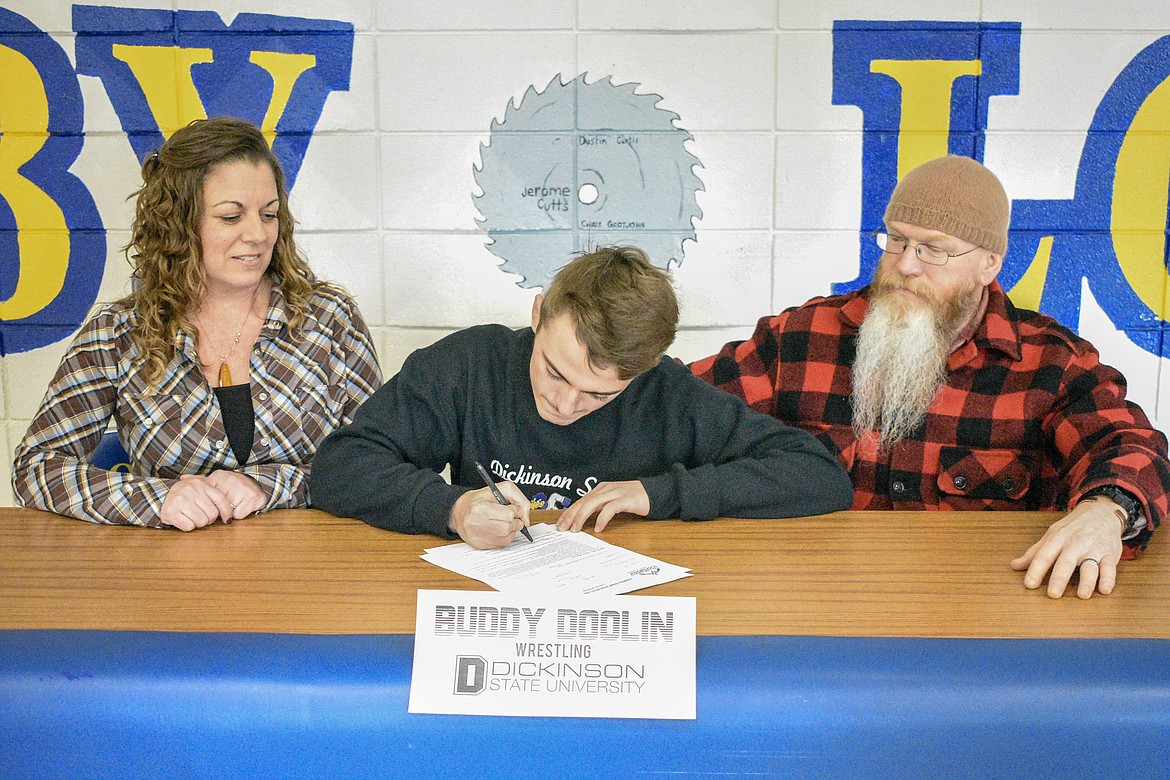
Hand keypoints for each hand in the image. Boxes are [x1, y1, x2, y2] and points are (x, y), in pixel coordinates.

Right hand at [160, 475, 232, 530]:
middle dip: (208, 519)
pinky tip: (183, 519)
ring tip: (191, 517)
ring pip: (202, 522)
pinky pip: (189, 527)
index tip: (228, 520)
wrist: (162, 497)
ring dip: (198, 523)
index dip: (227, 512)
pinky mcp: (171, 512)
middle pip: (212, 514)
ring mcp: (180, 500)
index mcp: (201, 484)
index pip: (220, 499)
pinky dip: (188, 526)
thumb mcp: (200, 490)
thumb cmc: (186, 496)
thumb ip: (215, 496)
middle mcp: (191, 490)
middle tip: (201, 515)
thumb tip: (230, 515)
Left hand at [204, 470, 264, 520]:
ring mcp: (242, 487)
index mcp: (219, 476)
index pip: (206, 498)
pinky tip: (243, 505)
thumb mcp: (217, 483)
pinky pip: (238, 515)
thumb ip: (203, 487)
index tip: (214, 502)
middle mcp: (230, 479)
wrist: (257, 483)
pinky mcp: (253, 497)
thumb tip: (187, 485)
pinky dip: (240, 514)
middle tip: (228, 501)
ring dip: (231, 511)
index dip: (211, 503)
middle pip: (216, 505)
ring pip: (227, 511)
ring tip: (236, 503)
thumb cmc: (234, 487)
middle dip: (221, 508)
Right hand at [450, 481, 529, 549]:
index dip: (516, 511)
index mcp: (480, 508)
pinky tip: (500, 530)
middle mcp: (476, 523)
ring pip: (506, 538)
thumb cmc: (480, 500)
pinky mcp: (480, 545)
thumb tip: (525, 518)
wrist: (460, 511)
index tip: (514, 509)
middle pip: (508, 528)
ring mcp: (477, 536)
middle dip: (515, 522)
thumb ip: (519, 499)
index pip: (509, 514)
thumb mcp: (499, 489)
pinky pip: (501, 544)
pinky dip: (505, 537)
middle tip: (513, 518)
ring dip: (511, 530)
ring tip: (506, 522)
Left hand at [556, 480, 649, 532]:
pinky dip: (602, 519)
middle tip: (562, 528)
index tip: (560, 523)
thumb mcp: (613, 501)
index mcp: (601, 489)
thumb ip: (600, 507)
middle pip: (583, 502)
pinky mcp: (625, 499)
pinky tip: (598, 528)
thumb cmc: (633, 499)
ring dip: (581, 517)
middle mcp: (605, 489)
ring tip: (576, 529)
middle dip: (570, 515)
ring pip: (592, 504)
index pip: (580, 501)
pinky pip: (610, 509)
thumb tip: (584, 519)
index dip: (569, 512)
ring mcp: (615, 493)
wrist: (654, 493)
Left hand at [1010, 498, 1124, 598]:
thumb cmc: (1072, 528)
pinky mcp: (1110, 554)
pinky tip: (1105, 590)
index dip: (1035, 570)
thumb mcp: (1052, 535)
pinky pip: (1110, 567)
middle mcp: (1075, 544)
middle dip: (1059, 578)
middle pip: (1066, 562)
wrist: (1101, 511)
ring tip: (1082, 595)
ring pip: (1090, 566)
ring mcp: (1093, 549)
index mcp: (1057, 539)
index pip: (1044, 555)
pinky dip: (1109, 579)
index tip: (1029, 584)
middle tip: (1053, 594)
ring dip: (1087, 581)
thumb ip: (1035, 553)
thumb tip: (1014, 566)